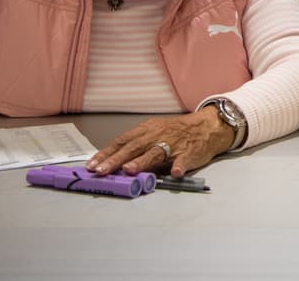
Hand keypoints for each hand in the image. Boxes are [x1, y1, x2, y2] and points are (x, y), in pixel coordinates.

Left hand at [86, 107, 233, 177]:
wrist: (206, 126)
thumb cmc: (177, 132)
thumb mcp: (154, 132)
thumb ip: (136, 146)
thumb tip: (112, 162)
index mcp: (146, 131)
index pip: (122, 141)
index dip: (106, 153)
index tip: (92, 165)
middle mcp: (157, 136)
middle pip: (134, 147)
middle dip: (116, 160)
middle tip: (102, 171)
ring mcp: (173, 144)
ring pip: (156, 153)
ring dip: (142, 161)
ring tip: (130, 170)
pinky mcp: (189, 153)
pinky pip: (184, 160)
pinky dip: (180, 166)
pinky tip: (175, 173)